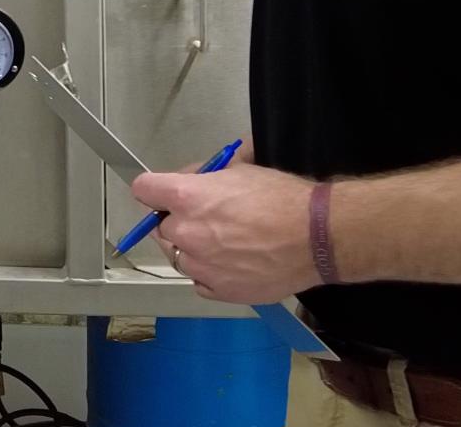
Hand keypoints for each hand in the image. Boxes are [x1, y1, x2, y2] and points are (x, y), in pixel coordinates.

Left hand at [131, 162, 320, 303]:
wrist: (316, 237)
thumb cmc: (281, 199)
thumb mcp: (240, 169)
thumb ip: (205, 176)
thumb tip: (192, 179)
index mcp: (187, 197)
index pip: (143, 190)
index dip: (154, 190)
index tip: (162, 193)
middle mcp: (186, 233)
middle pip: (161, 227)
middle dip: (178, 221)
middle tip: (206, 217)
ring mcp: (200, 266)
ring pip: (179, 257)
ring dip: (192, 250)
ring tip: (225, 243)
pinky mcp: (218, 291)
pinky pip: (199, 281)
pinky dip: (209, 274)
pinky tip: (232, 263)